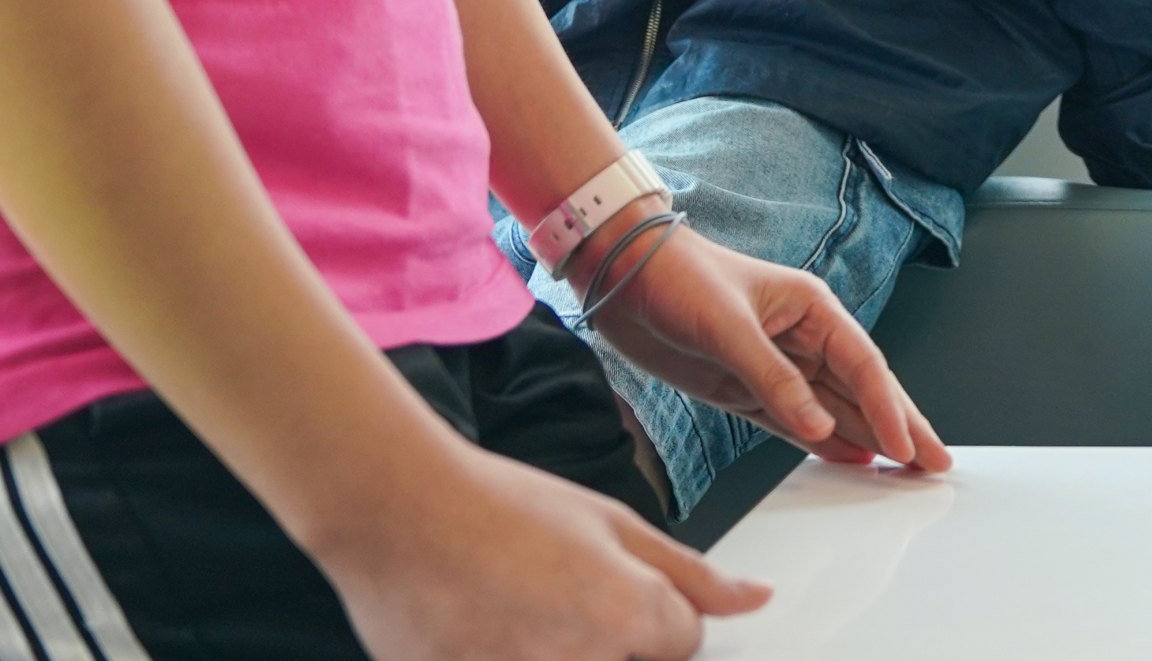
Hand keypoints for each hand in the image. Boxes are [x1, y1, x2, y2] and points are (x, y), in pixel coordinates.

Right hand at [312, 436, 763, 660]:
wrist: (396, 512)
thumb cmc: (498, 506)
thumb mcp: (610, 522)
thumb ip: (690, 574)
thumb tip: (755, 599)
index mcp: (628, 614)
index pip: (683, 646)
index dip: (656, 618)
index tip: (607, 591)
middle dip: (608, 643)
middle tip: (551, 601)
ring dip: (553, 648)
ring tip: (514, 610)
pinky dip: (508, 653)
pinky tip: (486, 628)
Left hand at [578, 212, 950, 473]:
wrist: (620, 276)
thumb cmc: (677, 277)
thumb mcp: (728, 326)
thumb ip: (775, 379)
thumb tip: (819, 424)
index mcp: (810, 307)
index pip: (863, 364)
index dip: (889, 407)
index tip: (909, 444)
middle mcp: (800, 337)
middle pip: (861, 389)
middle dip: (899, 425)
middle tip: (933, 461)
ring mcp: (774, 366)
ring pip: (832, 409)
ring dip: (866, 438)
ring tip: (902, 470)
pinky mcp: (743, 389)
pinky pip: (793, 421)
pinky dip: (822, 442)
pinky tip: (850, 460)